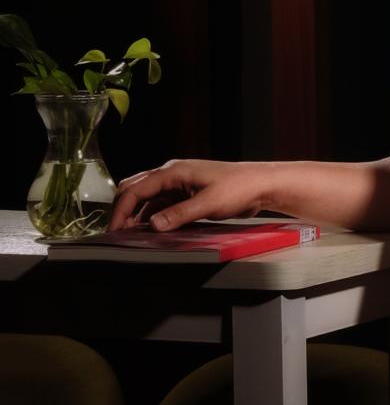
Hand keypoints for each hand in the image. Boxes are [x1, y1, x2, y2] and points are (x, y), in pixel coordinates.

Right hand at [107, 159, 272, 232]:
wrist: (261, 184)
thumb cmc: (240, 187)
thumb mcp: (209, 203)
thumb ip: (180, 214)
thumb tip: (153, 225)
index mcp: (173, 171)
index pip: (135, 189)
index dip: (121, 210)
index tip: (114, 229)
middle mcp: (172, 174)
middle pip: (136, 189)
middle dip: (123, 209)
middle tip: (117, 232)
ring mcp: (180, 183)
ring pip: (148, 197)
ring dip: (137, 214)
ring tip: (131, 234)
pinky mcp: (188, 193)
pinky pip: (162, 204)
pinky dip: (153, 215)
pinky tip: (151, 229)